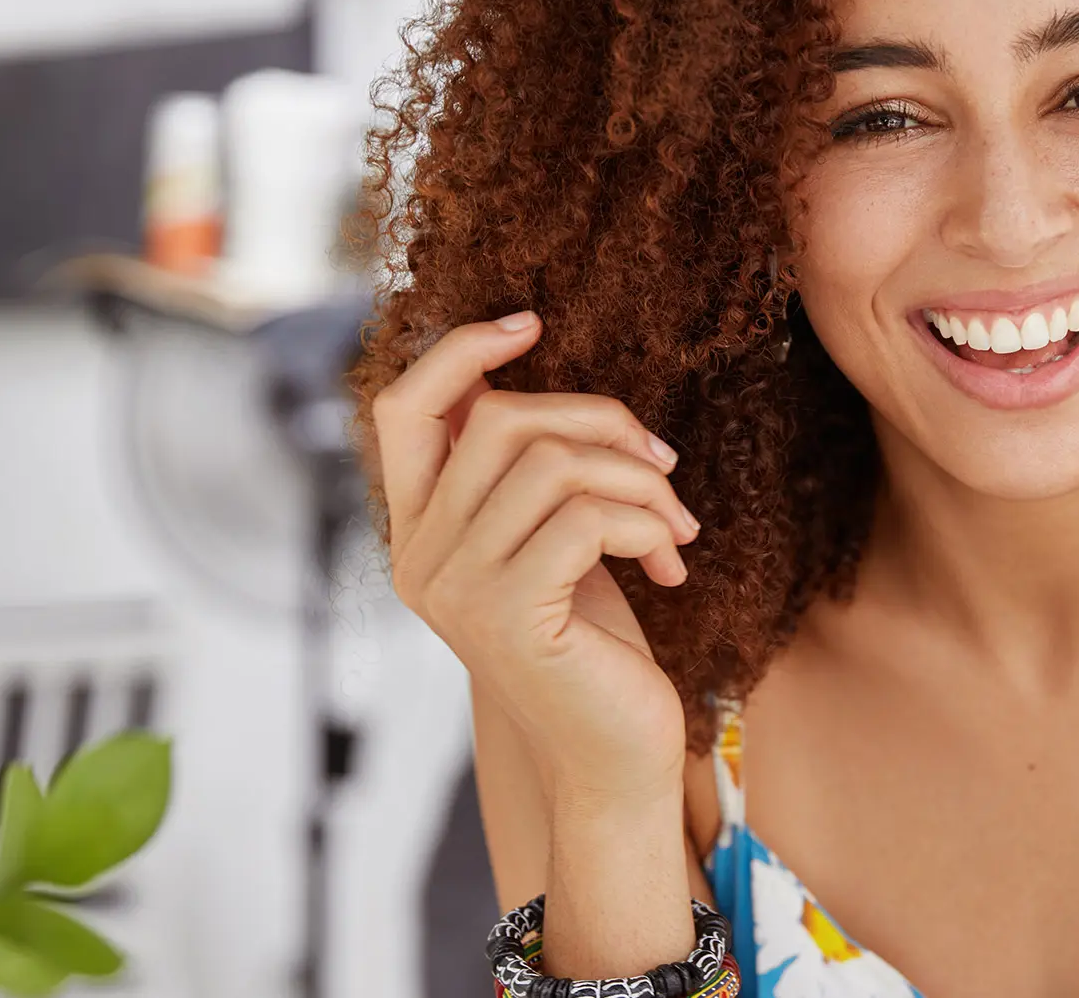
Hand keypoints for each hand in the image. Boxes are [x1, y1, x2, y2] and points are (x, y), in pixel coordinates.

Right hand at [373, 311, 697, 807]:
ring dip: (640, 479)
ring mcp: (458, 588)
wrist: (614, 756)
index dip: (459, 350)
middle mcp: (420, 557)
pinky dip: (648, 524)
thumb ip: (524, 473)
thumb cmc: (593, 644)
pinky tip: (672, 564)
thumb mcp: (552, 542)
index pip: (401, 407)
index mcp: (418, 531)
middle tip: (663, 462)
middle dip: (602, 421)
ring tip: (677, 524)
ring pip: (553, 462)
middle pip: (501, 420)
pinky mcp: (510, 617)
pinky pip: (586, 518)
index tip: (532, 323)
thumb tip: (520, 371)